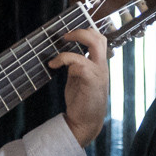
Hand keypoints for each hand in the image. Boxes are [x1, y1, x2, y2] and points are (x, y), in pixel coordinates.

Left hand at [51, 27, 110, 145]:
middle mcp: (101, 67)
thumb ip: (77, 66)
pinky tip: (53, 65)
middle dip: (80, 32)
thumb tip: (67, 54)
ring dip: (74, 42)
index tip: (69, 35)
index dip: (86, 32)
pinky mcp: (92, 81)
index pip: (100, 40)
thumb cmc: (82, 101)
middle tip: (65, 36)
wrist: (85, 122)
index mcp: (99, 65)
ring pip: (94, 45)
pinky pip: (80, 63)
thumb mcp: (79, 79)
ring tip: (59, 50)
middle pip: (99, 38)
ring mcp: (99, 73)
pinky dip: (64, 60)